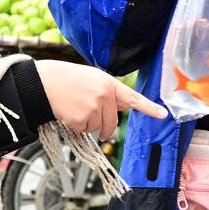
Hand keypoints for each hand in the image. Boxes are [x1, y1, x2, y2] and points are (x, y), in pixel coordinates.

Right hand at [35, 60, 167, 139]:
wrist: (44, 81)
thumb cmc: (68, 79)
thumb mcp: (92, 79)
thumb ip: (109, 93)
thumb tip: (123, 107)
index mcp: (109, 83)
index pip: (133, 98)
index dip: (149, 107)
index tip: (163, 115)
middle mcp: (104, 95)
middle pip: (112, 123)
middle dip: (106, 129)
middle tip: (95, 124)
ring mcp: (92, 107)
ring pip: (97, 128)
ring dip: (87, 124)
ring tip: (75, 107)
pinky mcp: (80, 119)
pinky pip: (84, 130)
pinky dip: (76, 126)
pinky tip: (68, 112)